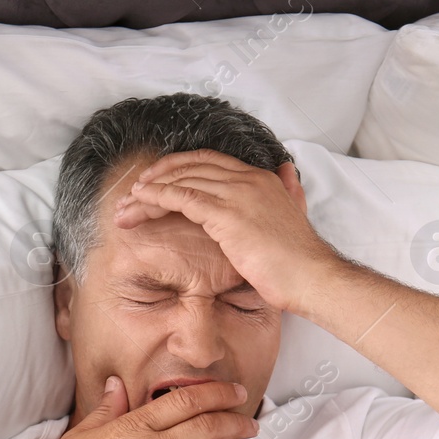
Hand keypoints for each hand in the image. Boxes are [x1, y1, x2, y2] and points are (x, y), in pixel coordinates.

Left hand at [111, 149, 342, 313]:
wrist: (311, 277)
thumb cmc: (300, 259)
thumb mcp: (297, 214)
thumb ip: (290, 190)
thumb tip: (287, 170)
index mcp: (261, 178)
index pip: (210, 161)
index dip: (179, 167)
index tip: (157, 180)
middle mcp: (247, 179)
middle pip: (190, 167)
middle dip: (157, 178)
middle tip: (133, 192)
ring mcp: (237, 194)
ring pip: (181, 180)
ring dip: (149, 191)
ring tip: (127, 205)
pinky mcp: (226, 214)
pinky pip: (182, 197)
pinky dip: (157, 197)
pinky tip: (140, 202)